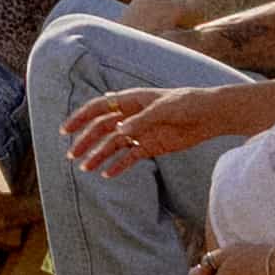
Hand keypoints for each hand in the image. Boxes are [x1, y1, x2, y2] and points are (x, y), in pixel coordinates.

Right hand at [68, 83, 234, 184]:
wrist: (210, 115)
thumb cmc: (187, 103)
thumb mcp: (164, 109)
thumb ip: (141, 120)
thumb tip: (119, 131)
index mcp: (130, 101)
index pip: (99, 108)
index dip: (80, 118)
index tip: (65, 130)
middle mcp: (131, 116)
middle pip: (102, 129)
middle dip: (85, 141)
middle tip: (71, 155)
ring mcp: (140, 132)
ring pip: (113, 145)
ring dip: (98, 155)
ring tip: (85, 169)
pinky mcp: (151, 146)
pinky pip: (130, 157)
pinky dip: (118, 165)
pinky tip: (107, 174)